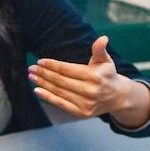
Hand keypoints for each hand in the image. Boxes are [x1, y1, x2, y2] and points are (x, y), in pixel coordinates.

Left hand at [28, 36, 149, 125]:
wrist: (118, 97)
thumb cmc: (107, 75)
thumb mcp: (106, 61)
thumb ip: (100, 50)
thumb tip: (103, 38)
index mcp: (95, 76)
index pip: (68, 70)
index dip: (53, 65)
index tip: (41, 61)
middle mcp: (90, 91)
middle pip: (61, 81)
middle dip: (44, 73)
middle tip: (31, 68)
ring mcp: (86, 103)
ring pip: (59, 92)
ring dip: (42, 83)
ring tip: (31, 76)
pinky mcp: (82, 113)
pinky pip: (61, 104)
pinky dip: (47, 97)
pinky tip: (37, 90)